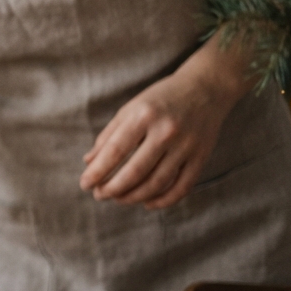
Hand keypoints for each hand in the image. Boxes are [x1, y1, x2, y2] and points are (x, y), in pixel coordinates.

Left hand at [79, 61, 242, 209]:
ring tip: (118, 199)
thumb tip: (89, 162)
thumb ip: (109, 135)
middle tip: (99, 195)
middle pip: (136, 171)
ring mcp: (186, 146)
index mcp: (143, 116)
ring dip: (134, 197)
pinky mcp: (201, 157)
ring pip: (157, 183)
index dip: (98, 171)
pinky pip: (182, 187)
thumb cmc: (160, 99)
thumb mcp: (130, 109)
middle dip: (113, 189)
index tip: (85, 184)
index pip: (115, 151)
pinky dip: (163, 200)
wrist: (205, 88)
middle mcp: (166, 131)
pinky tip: (146, 203)